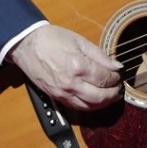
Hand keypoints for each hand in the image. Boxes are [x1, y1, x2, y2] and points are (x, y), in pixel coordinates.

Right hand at [8, 24, 123, 110]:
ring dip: (104, 103)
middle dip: (113, 94)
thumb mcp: (80, 41)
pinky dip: (90, 106)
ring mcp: (63, 93)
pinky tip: (96, 100)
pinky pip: (77, 107)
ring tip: (111, 95)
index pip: (104, 78)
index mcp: (78, 66)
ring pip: (89, 106)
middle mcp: (71, 83)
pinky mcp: (56, 97)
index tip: (118, 74)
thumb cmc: (53, 39)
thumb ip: (100, 56)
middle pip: (100, 97)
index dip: (115, 78)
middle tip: (119, 88)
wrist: (27, 46)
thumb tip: (116, 66)